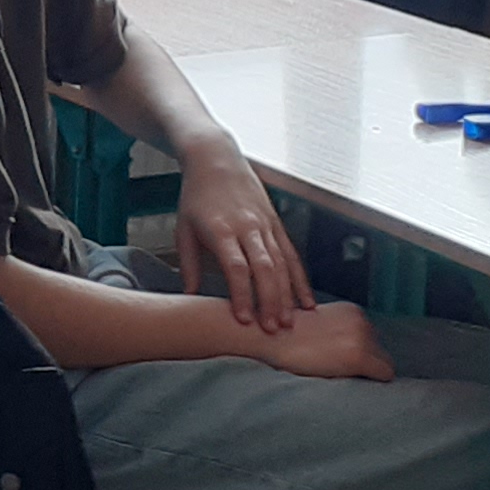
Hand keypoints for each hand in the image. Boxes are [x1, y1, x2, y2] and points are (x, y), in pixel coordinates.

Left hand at [175, 151, 307, 330]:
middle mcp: (248, 227)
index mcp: (222, 229)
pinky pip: (292, 255)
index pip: (236, 267)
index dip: (242, 294)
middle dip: (271, 301)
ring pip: (283, 264)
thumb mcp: (183, 228)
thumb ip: (188, 264)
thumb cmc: (196, 196)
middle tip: (272, 330)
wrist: (216, 158)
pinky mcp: (277, 224)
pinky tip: (306, 301)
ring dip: (288, 295)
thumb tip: (189, 297)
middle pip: (265, 268)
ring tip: (290, 323)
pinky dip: (300, 280)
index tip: (244, 319)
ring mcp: (266, 225)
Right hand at [228, 295, 390, 380]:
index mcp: (352, 311)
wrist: (270, 336)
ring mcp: (362, 338)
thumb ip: (339, 332)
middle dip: (365, 361)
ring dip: (366, 370)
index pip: (372, 338)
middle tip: (337, 367)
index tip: (338, 358)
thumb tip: (350, 351)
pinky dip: (373, 380)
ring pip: (384, 363)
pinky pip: (384, 374)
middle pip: (380, 350)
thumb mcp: (319, 325)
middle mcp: (362, 321)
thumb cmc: (286, 336)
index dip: (358, 352)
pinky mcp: (359, 356)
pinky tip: (351, 378)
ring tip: (339, 372)